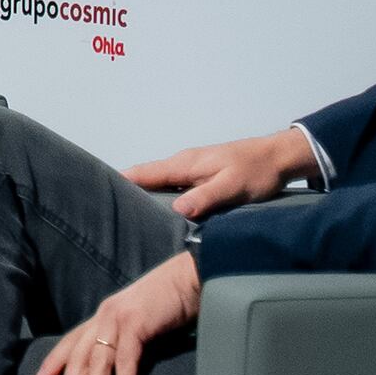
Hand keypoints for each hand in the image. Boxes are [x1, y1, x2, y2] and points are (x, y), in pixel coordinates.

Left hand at [30, 251, 202, 374]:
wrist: (190, 279)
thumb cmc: (169, 302)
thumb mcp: (140, 320)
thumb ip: (126, 339)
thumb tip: (117, 367)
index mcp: (103, 316)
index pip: (72, 341)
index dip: (55, 362)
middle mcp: (104, 316)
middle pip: (80, 356)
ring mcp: (119, 319)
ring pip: (98, 361)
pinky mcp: (137, 324)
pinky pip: (125, 360)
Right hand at [122, 125, 316, 221]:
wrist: (279, 157)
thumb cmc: (257, 170)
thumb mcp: (233, 187)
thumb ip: (205, 197)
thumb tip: (178, 209)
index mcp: (185, 164)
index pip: (143, 172)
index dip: (119, 181)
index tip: (96, 191)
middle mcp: (183, 164)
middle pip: (146, 178)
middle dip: (126, 191)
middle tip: (107, 212)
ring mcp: (191, 169)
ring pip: (159, 183)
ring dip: (144, 196)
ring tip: (129, 217)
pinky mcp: (201, 176)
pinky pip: (173, 186)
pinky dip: (162, 197)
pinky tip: (162, 213)